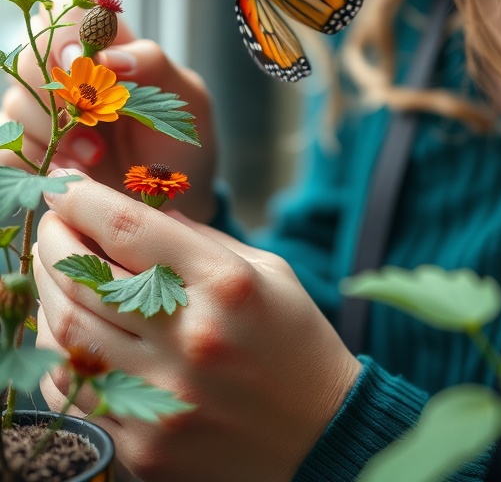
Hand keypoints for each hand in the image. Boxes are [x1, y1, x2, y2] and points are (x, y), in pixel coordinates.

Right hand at [1, 0, 217, 222]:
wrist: (173, 202)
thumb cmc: (180, 139)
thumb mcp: (187, 97)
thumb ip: (154, 65)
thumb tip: (110, 57)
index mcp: (105, 43)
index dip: (65, 22)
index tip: (80, 60)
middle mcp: (66, 71)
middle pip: (28, 53)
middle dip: (57, 92)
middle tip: (94, 124)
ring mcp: (44, 112)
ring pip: (13, 102)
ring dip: (51, 132)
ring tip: (94, 157)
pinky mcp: (31, 151)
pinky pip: (6, 148)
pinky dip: (35, 162)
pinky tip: (69, 174)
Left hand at [34, 174, 360, 481]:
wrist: (324, 437)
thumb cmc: (295, 341)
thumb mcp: (266, 271)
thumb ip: (199, 239)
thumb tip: (138, 212)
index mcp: (224, 285)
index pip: (127, 227)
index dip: (80, 197)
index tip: (60, 182)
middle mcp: (190, 339)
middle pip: (84, 278)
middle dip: (53, 239)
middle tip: (52, 223)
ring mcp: (164, 398)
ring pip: (66, 334)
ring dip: (47, 293)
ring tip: (54, 272)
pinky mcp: (146, 446)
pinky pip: (74, 391)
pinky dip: (59, 352)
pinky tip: (68, 330)